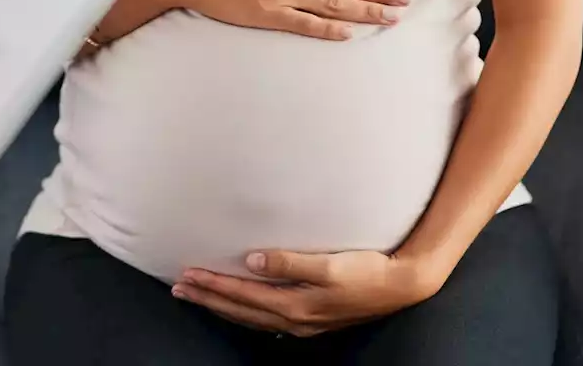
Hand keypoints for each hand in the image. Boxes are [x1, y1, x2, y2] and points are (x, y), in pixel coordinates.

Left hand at [172, 250, 442, 336]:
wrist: (403, 286)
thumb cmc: (368, 270)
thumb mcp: (331, 264)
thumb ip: (290, 262)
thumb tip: (252, 259)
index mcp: (295, 305)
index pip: (242, 295)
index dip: (213, 284)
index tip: (187, 273)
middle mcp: (294, 319)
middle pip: (239, 310)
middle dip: (208, 298)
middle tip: (179, 287)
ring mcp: (302, 322)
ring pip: (250, 317)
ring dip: (221, 305)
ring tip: (197, 295)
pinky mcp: (311, 318)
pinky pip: (264, 318)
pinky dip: (243, 312)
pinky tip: (237, 306)